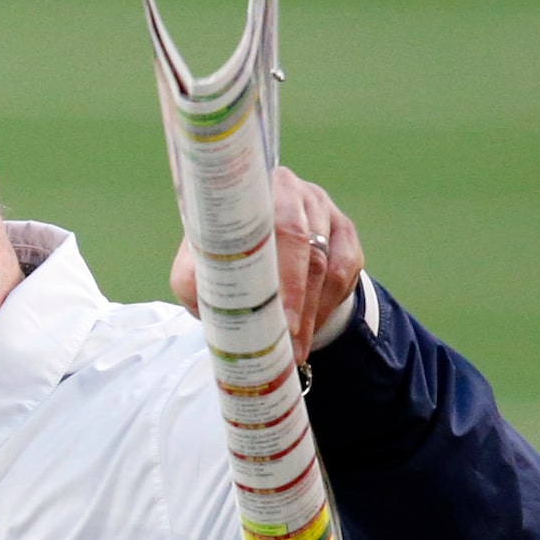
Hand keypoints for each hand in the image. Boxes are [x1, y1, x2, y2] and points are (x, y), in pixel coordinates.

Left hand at [171, 166, 364, 358]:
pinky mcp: (343, 232)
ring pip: (325, 262)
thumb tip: (206, 301)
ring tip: (296, 347)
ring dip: (311, 310)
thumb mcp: (198, 269)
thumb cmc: (222, 261)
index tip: (270, 310)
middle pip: (300, 240)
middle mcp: (289, 192)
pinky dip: (327, 304)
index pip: (265, 222)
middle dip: (294, 294)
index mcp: (249, 194)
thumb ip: (195, 279)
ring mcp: (321, 209)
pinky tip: (311, 329)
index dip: (269, 266)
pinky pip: (345, 270)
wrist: (252, 253)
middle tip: (286, 336)